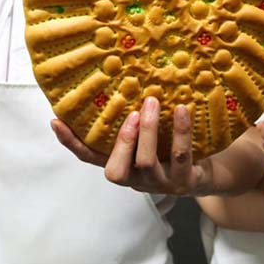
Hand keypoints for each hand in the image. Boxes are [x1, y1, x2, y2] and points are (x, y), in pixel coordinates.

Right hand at [52, 96, 214, 195]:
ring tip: (152, 102)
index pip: (90, 158)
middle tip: (132, 111)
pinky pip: (181, 157)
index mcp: (122, 165)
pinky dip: (180, 132)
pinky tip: (183, 110)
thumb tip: (119, 78)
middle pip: (115, 172)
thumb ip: (133, 119)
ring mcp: (160, 184)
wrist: (206, 171)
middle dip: (122, 140)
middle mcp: (136, 180)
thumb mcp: (149, 136)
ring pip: (146, 163)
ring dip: (148, 130)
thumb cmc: (170, 148)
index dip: (72, 143)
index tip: (56, 121)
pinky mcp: (185, 182)